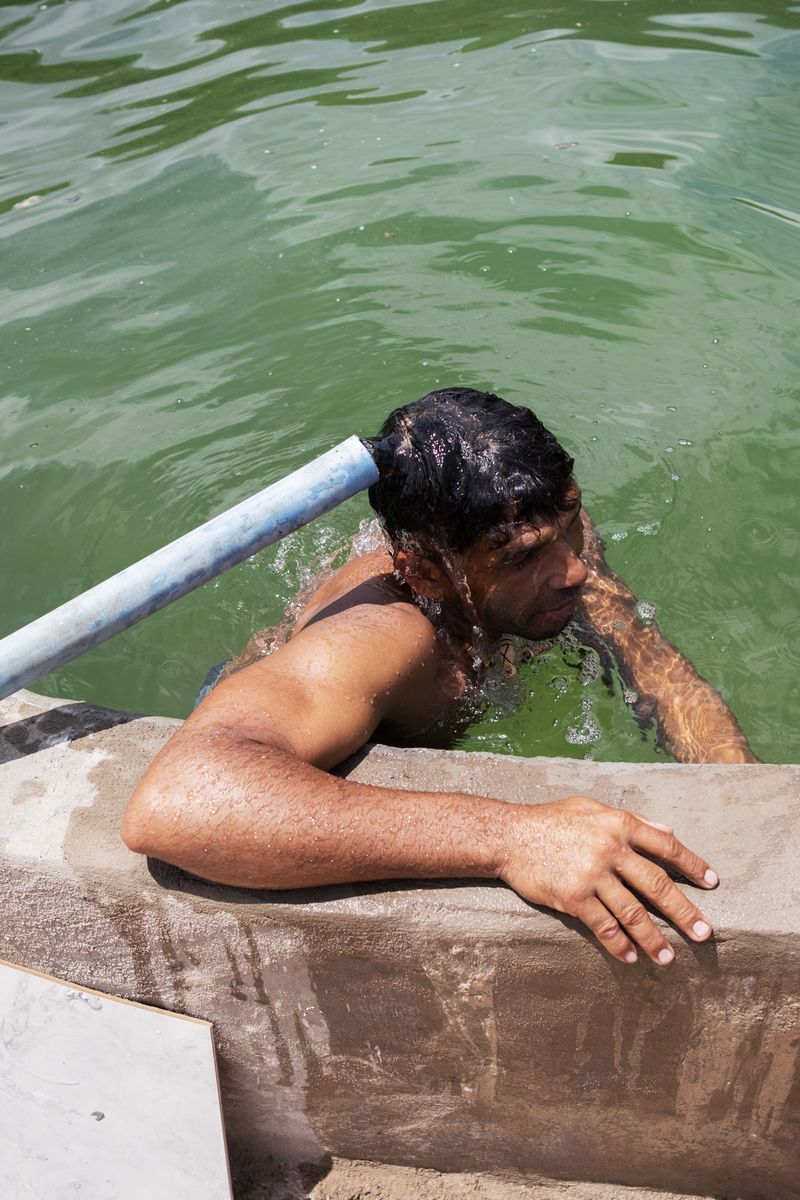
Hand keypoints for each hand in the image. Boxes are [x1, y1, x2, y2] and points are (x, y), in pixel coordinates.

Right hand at [500, 795, 717, 964]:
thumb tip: (668, 830)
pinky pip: (603, 926)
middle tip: (704, 933)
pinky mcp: (573, 897)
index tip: (711, 883)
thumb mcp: (592, 809)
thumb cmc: (552, 820)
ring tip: (669, 957)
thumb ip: (631, 819)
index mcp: (619, 824)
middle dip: (683, 911)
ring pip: (633, 912)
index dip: (691, 864)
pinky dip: (619, 945)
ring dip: (654, 938)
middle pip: (656, 885)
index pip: (665, 845)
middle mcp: (610, 849)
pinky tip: (630, 958)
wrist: (510, 836)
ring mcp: (592, 875)